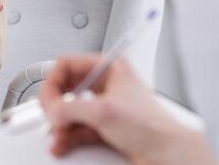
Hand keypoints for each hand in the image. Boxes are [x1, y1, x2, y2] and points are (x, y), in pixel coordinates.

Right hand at [40, 55, 214, 164]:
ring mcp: (105, 106)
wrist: (169, 155)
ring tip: (57, 135)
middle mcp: (105, 84)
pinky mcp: (105, 126)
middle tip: (51, 117)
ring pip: (71, 110)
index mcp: (108, 67)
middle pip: (66, 88)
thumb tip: (52, 111)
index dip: (54, 81)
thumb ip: (70, 108)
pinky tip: (62, 143)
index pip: (67, 64)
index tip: (49, 100)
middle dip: (56, 106)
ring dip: (60, 124)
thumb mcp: (104, 111)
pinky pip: (78, 127)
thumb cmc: (152, 126)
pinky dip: (68, 135)